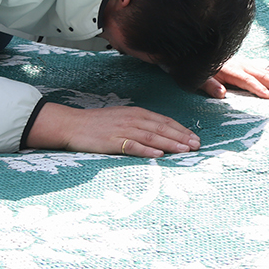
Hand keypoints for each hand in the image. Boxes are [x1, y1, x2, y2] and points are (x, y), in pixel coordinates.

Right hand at [25, 101, 199, 156]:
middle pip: (162, 128)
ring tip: (185, 150)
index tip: (195, 138)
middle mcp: (132, 119)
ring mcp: (122, 130)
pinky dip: (146, 150)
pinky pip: (132, 146)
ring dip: (171, 143)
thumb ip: (140, 124)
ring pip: (152, 137)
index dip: (181, 129)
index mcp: (137, 113)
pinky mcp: (112, 141)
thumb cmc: (98, 123)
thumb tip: (160, 134)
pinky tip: (158, 155)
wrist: (72, 124)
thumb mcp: (123, 118)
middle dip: (182, 137)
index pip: (164, 121)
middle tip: (197, 146)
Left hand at [201, 57, 268, 99]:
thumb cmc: (199, 68)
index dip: (258, 88)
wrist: (199, 51)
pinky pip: (265, 67)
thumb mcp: (199, 78)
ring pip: (267, 70)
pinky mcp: (247, 63)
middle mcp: (241, 65)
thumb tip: (222, 93)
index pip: (247, 80)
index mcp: (230, 69)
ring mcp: (246, 63)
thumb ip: (210, 85)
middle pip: (262, 74)